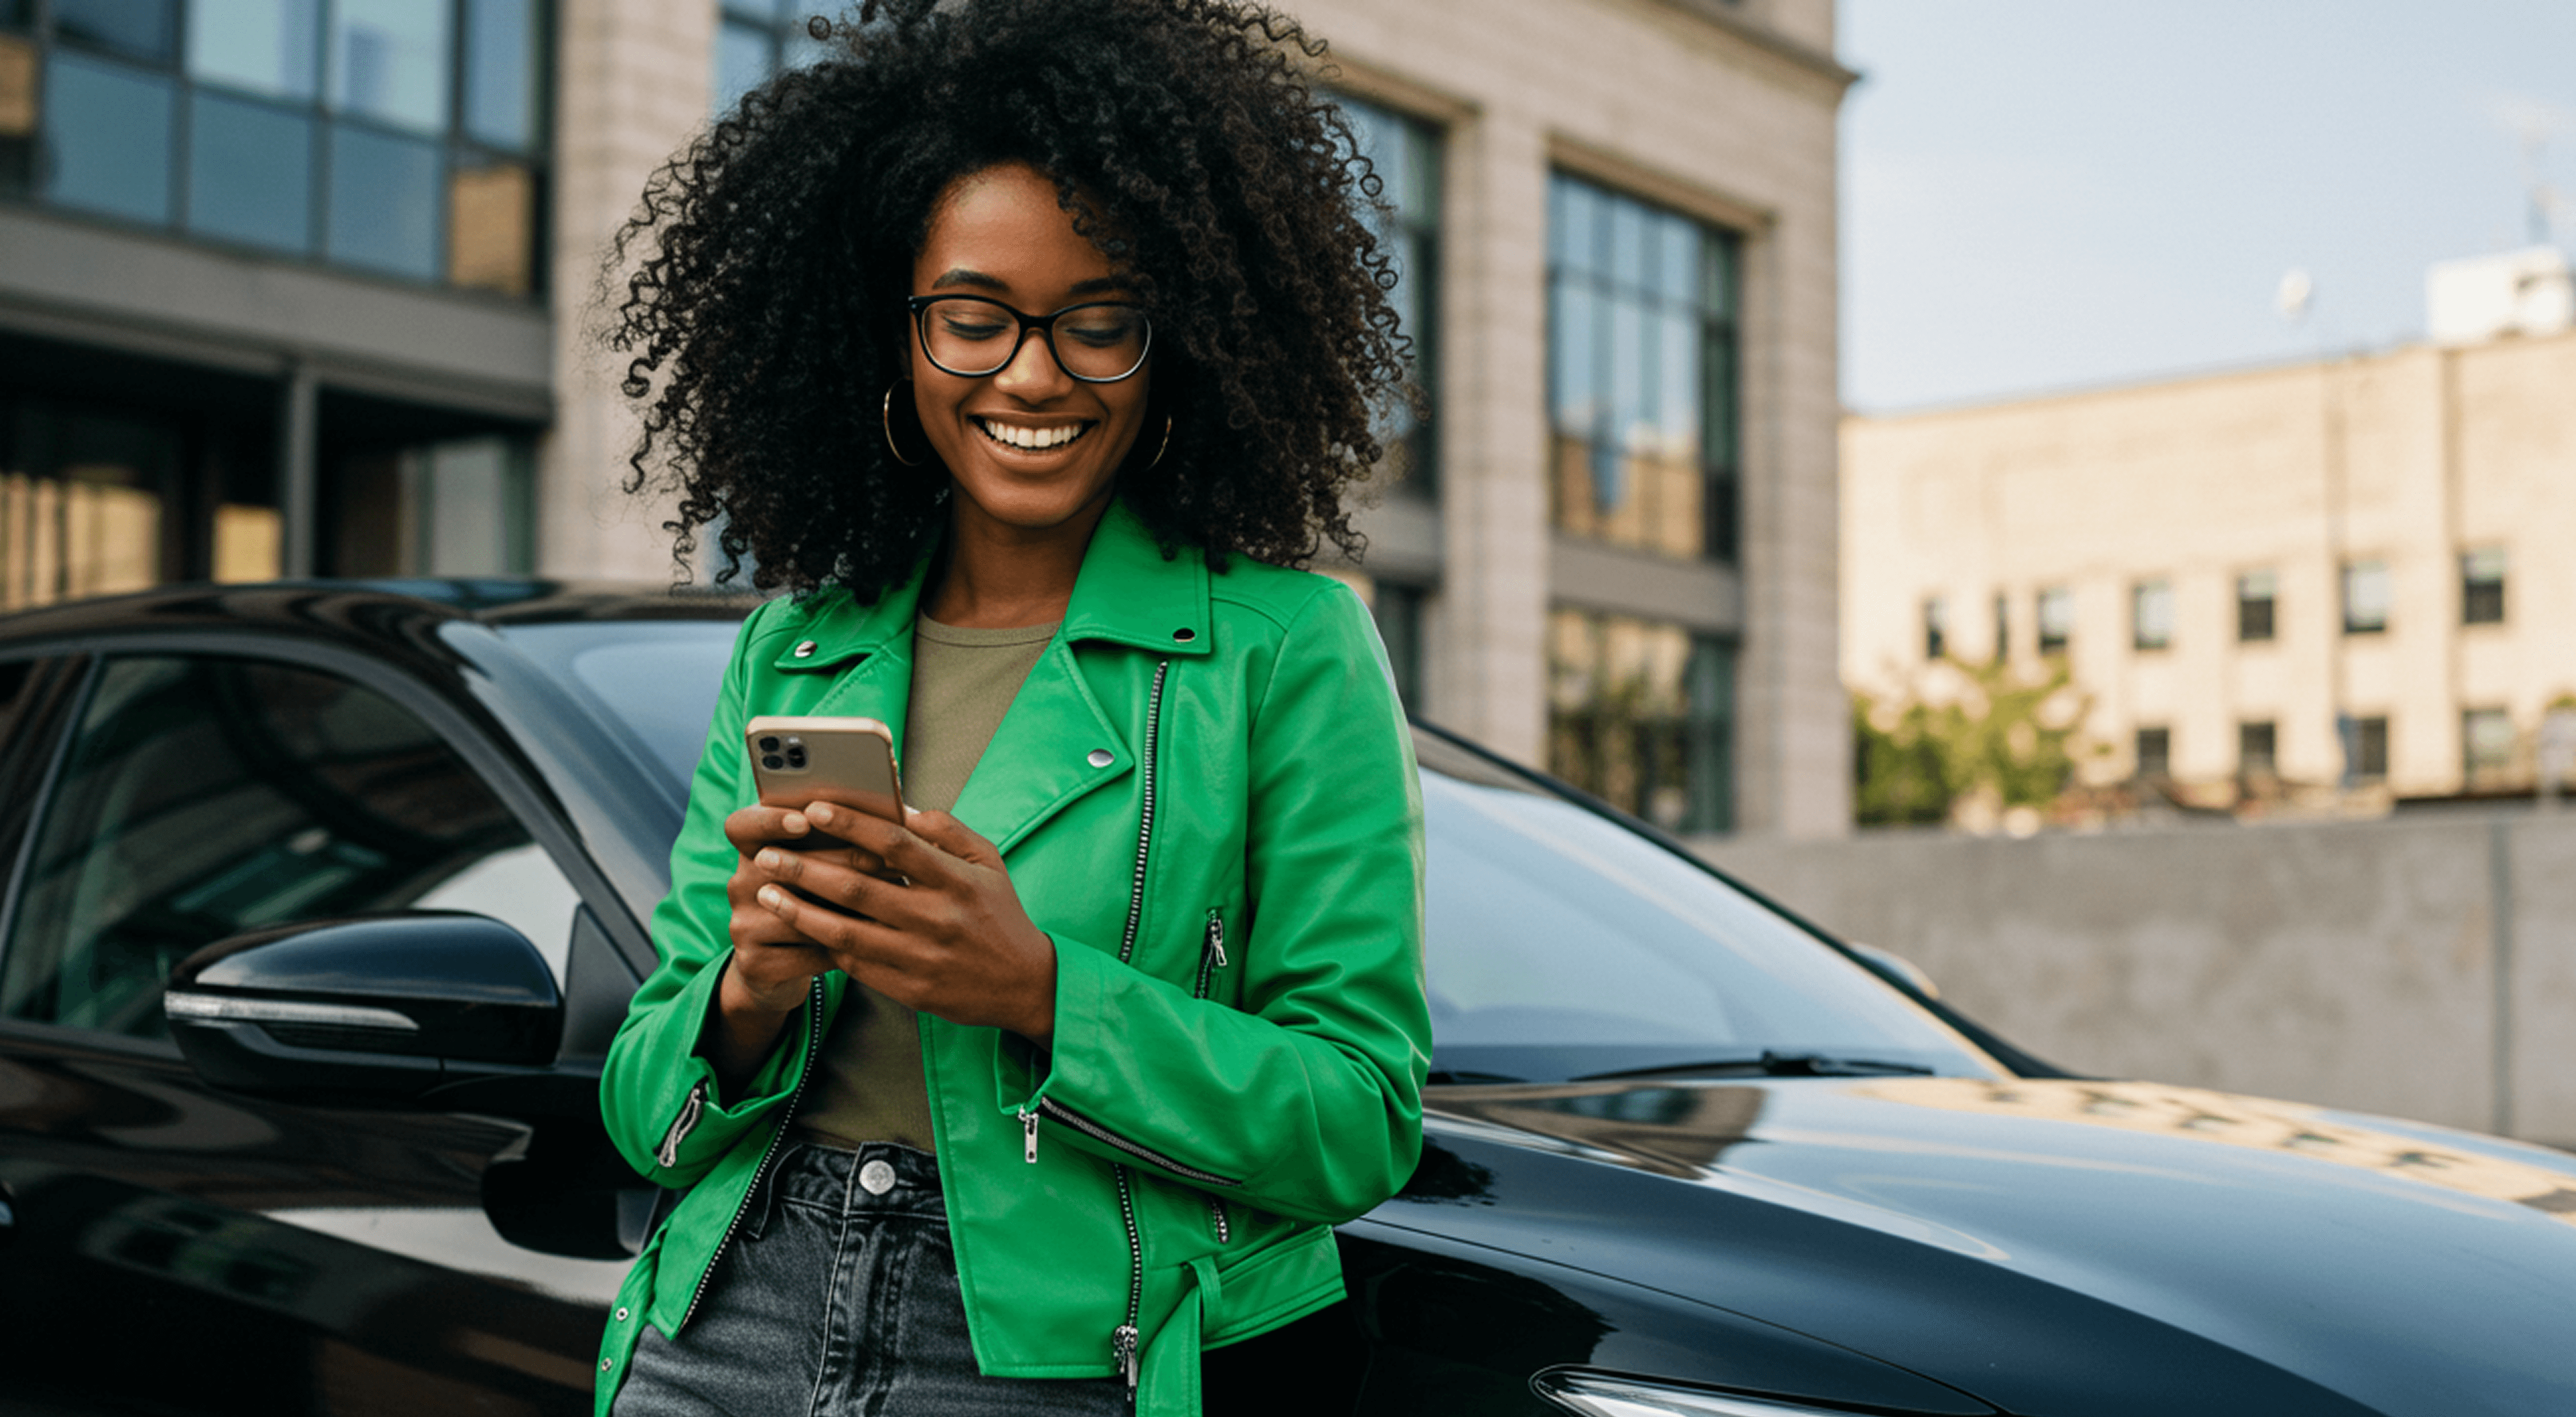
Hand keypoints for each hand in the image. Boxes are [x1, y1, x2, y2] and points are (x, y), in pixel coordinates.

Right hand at [701, 803, 868, 1087]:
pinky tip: (868, 946)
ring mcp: (742, 925)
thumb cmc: (818, 900)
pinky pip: (805, 954)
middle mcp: (740, 883)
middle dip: (838, 861)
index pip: (742, 825)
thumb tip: (892, 817)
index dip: (770, 820)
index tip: (804, 820)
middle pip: (782, 867)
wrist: (780, 967)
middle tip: (881, 860)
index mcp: (751, 849)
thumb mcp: (822, 866)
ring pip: (798, 914)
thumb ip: (839, 839)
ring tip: (887, 906)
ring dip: (846, 910)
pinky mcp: (754, 963)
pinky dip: (841, 950)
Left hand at [749, 802, 1057, 1044]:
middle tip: (766, 854)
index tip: (814, 808)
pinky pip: (855, 964)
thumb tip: (900, 807)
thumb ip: (947, 831)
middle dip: (805, 868)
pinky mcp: (910, 989)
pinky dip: (822, 944)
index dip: (850, 824)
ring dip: (799, 910)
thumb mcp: (988, 862)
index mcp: (956, 880)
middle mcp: (937, 918)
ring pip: (845, 931)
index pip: (895, 844)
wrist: (1024, 984)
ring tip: (765, 893)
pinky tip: (798, 926)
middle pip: (858, 887)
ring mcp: (921, 957)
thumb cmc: (999, 915)